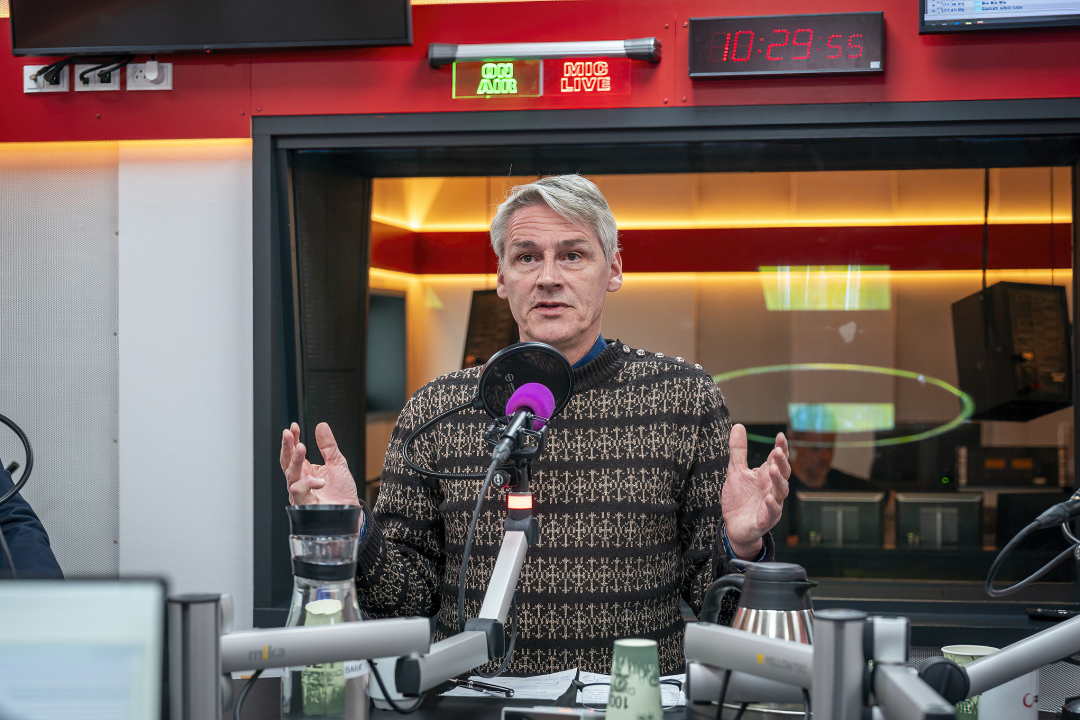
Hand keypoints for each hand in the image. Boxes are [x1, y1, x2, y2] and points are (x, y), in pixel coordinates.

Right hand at [280, 422, 360, 506]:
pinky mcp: (304, 504)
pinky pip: (298, 493)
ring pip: (290, 475)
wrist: (350, 512)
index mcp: (306, 470)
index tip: (293, 426)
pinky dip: (307, 484)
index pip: (294, 452)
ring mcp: (301, 492)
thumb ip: (328, 446)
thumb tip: (321, 425)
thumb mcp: (338, 463)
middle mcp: (300, 480)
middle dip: (287, 447)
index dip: (292, 439)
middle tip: (288, 434)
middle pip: (287, 462)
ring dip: (294, 460)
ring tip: (301, 447)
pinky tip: (319, 480)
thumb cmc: (342, 492)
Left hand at [721, 424, 789, 559]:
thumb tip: (738, 425)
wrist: (734, 526)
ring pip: (780, 492)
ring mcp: (771, 505)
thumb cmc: (739, 498)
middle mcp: (772, 489)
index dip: (781, 448)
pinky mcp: (765, 520)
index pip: (777, 460)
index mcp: (766, 476)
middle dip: (781, 463)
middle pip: (782, 474)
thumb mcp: (735, 471)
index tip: (780, 436)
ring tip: (773, 470)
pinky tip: (768, 498)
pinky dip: (771, 505)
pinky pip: (772, 513)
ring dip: (778, 481)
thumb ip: (738, 451)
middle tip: (777, 451)